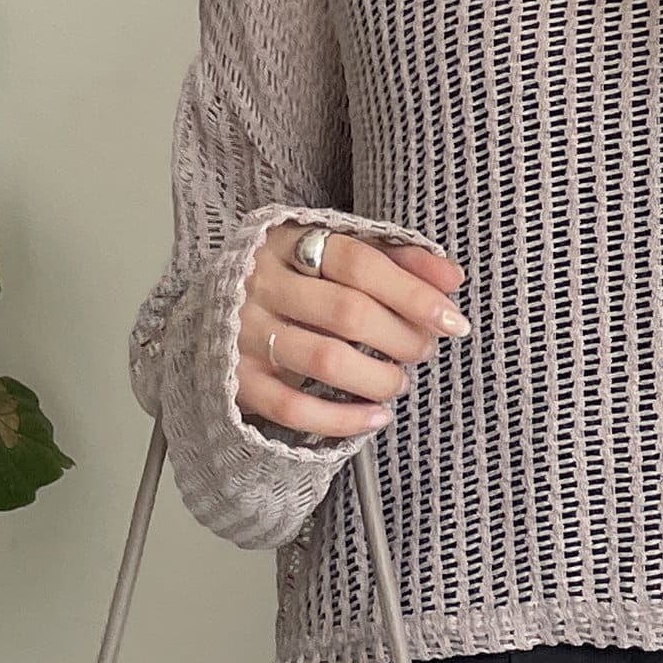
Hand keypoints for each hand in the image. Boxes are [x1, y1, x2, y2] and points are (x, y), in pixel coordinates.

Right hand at [234, 224, 469, 438]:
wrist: (210, 311)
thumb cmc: (294, 281)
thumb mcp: (338, 255)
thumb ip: (398, 260)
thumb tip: (452, 279)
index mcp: (288, 242)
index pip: (359, 262)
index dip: (413, 292)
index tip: (452, 319)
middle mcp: (261, 285)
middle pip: (348, 311)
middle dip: (402, 337)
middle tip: (424, 349)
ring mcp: (244, 334)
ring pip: (325, 360)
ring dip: (378, 378)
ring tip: (399, 382)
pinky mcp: (237, 380)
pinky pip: (293, 408)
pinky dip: (342, 420)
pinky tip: (375, 417)